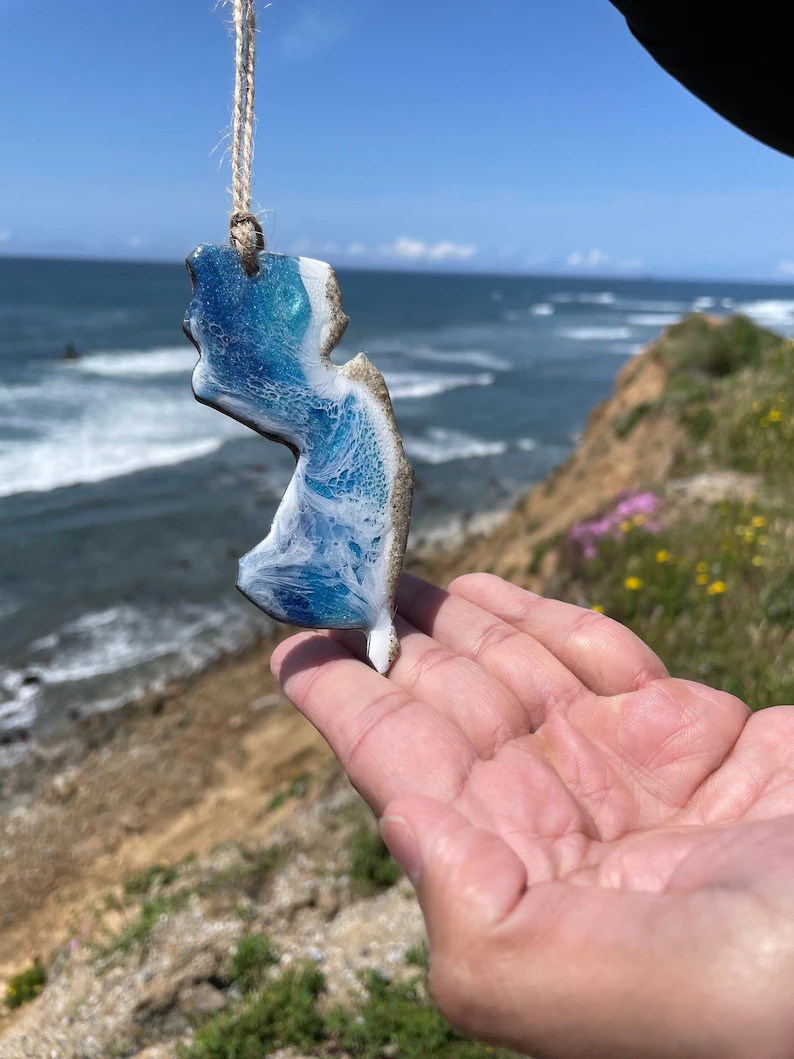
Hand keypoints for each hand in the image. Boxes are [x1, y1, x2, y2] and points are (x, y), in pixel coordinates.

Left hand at [271, 573, 793, 1058]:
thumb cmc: (762, 985)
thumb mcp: (594, 990)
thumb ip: (476, 924)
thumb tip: (401, 817)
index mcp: (519, 880)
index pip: (401, 766)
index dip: (341, 699)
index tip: (291, 637)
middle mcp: (561, 824)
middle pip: (452, 703)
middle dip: (395, 638)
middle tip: (345, 565)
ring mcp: (625, 773)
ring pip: (515, 672)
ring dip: (454, 620)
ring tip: (397, 570)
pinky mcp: (691, 734)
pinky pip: (596, 658)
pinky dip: (539, 618)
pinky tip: (489, 590)